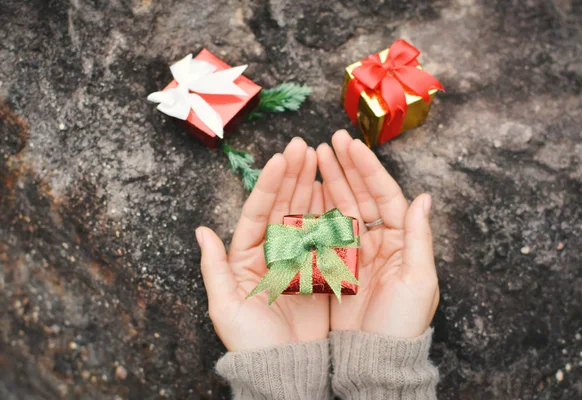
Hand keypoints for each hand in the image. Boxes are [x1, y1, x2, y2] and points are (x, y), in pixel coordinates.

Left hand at [196, 138, 328, 350]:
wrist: (285, 368)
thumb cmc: (251, 342)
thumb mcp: (225, 306)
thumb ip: (213, 267)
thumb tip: (201, 231)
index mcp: (246, 256)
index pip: (258, 211)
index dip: (269, 183)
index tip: (281, 157)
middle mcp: (271, 252)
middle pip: (282, 205)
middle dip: (292, 175)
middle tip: (303, 146)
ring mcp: (296, 259)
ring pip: (304, 215)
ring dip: (310, 186)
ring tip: (318, 158)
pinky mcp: (318, 270)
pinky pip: (324, 235)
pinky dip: (329, 213)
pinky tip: (334, 192)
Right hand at [317, 130, 438, 337]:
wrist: (375, 359)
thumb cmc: (403, 323)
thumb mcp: (419, 280)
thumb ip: (420, 237)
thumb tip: (424, 196)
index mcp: (402, 241)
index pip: (385, 195)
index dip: (368, 169)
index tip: (351, 145)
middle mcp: (380, 241)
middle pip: (362, 195)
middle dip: (347, 167)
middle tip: (330, 141)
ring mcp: (357, 252)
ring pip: (342, 208)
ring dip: (331, 182)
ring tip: (316, 156)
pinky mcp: (338, 265)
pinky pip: (326, 231)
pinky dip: (317, 210)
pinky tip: (307, 191)